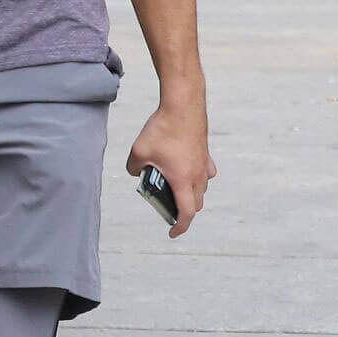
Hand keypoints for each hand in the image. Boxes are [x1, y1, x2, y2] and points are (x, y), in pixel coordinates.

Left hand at [126, 99, 216, 238]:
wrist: (183, 104)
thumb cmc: (163, 128)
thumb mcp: (138, 151)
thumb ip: (133, 167)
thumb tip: (134, 172)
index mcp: (182, 180)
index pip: (187, 213)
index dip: (180, 227)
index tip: (172, 232)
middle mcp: (197, 175)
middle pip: (196, 203)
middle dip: (184, 211)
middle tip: (169, 210)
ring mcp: (204, 164)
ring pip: (202, 189)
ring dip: (191, 194)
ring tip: (174, 188)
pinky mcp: (205, 152)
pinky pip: (205, 173)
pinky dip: (198, 178)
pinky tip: (186, 170)